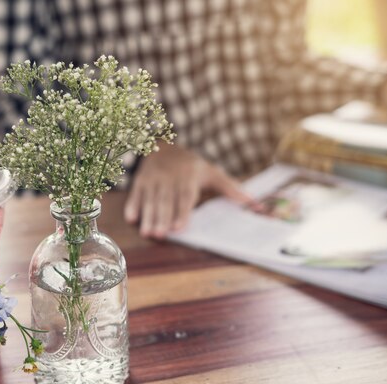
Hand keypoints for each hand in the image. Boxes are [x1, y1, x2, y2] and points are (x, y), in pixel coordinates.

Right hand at [124, 144, 257, 238]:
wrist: (164, 146)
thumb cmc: (192, 166)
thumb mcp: (213, 172)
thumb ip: (231, 189)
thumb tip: (255, 204)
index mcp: (188, 177)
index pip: (185, 197)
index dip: (182, 212)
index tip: (179, 227)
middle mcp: (170, 178)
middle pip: (165, 201)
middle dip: (162, 218)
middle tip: (160, 235)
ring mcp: (153, 179)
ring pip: (150, 200)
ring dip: (148, 217)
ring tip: (148, 233)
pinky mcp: (140, 182)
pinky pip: (135, 195)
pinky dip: (133, 206)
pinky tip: (132, 219)